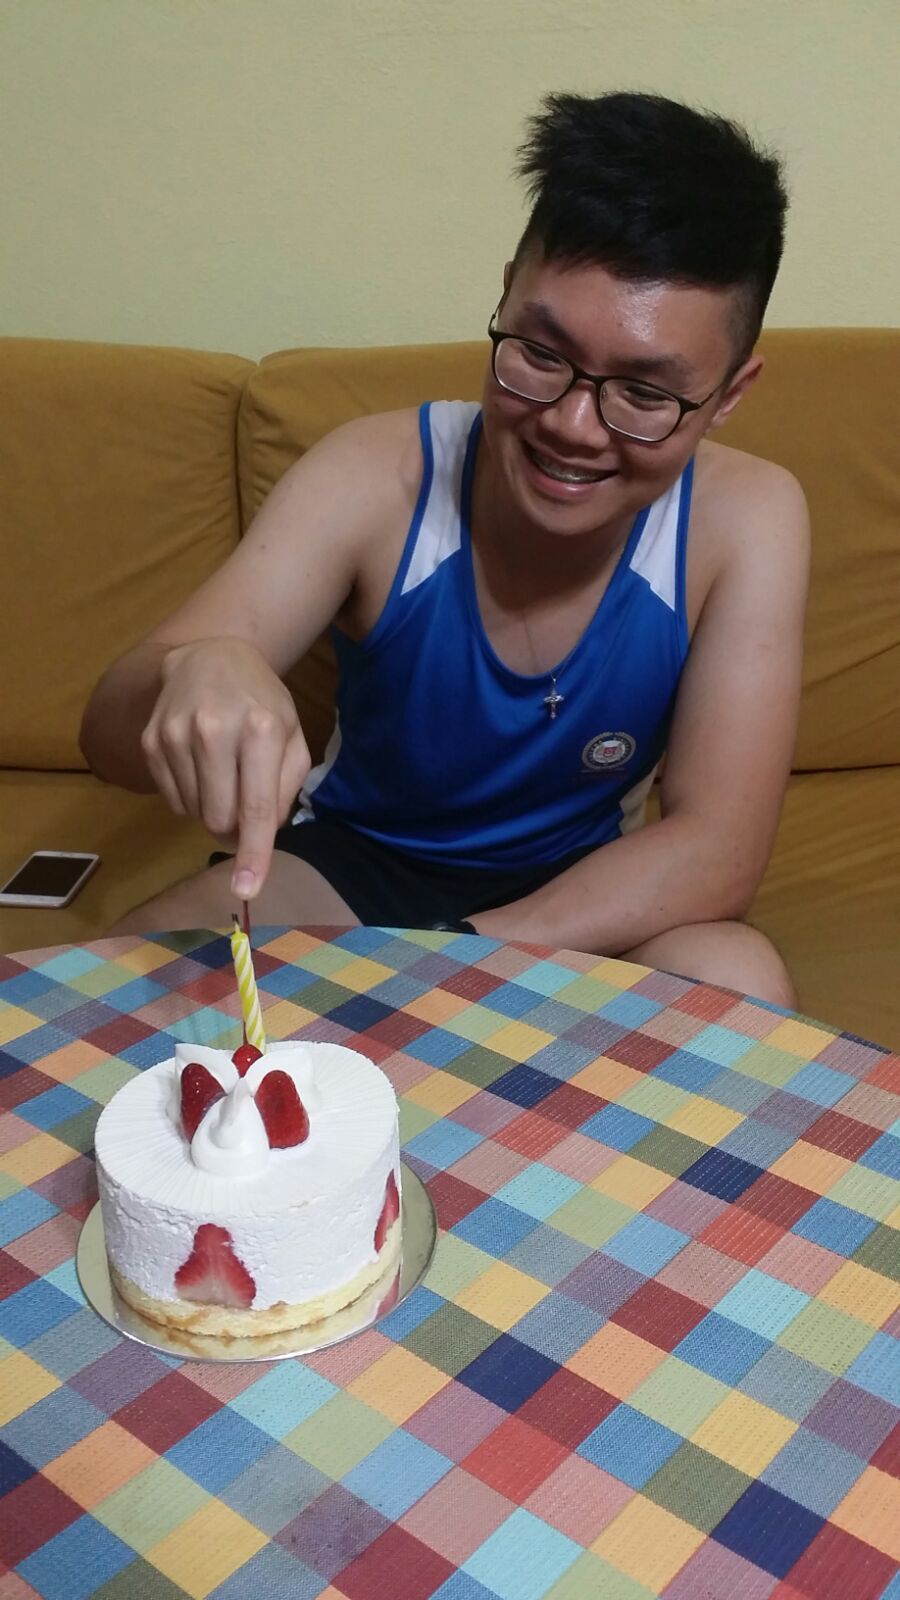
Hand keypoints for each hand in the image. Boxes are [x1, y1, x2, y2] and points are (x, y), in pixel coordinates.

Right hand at [141, 638, 309, 896]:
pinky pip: (171, 800)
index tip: (246, 890)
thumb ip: (287, 787)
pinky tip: (199, 766)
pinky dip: (189, 797)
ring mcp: (175, 736)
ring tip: (222, 772)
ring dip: (211, 809)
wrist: (209, 657)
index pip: (256, 807)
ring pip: (193, 813)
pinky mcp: (151, 741)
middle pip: (219, 819)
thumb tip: (265, 834)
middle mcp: (214, 732)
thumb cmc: (261, 702)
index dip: (253, 854)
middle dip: (234, 826)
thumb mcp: (292, 734)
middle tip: (244, 802)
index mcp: (261, 730)